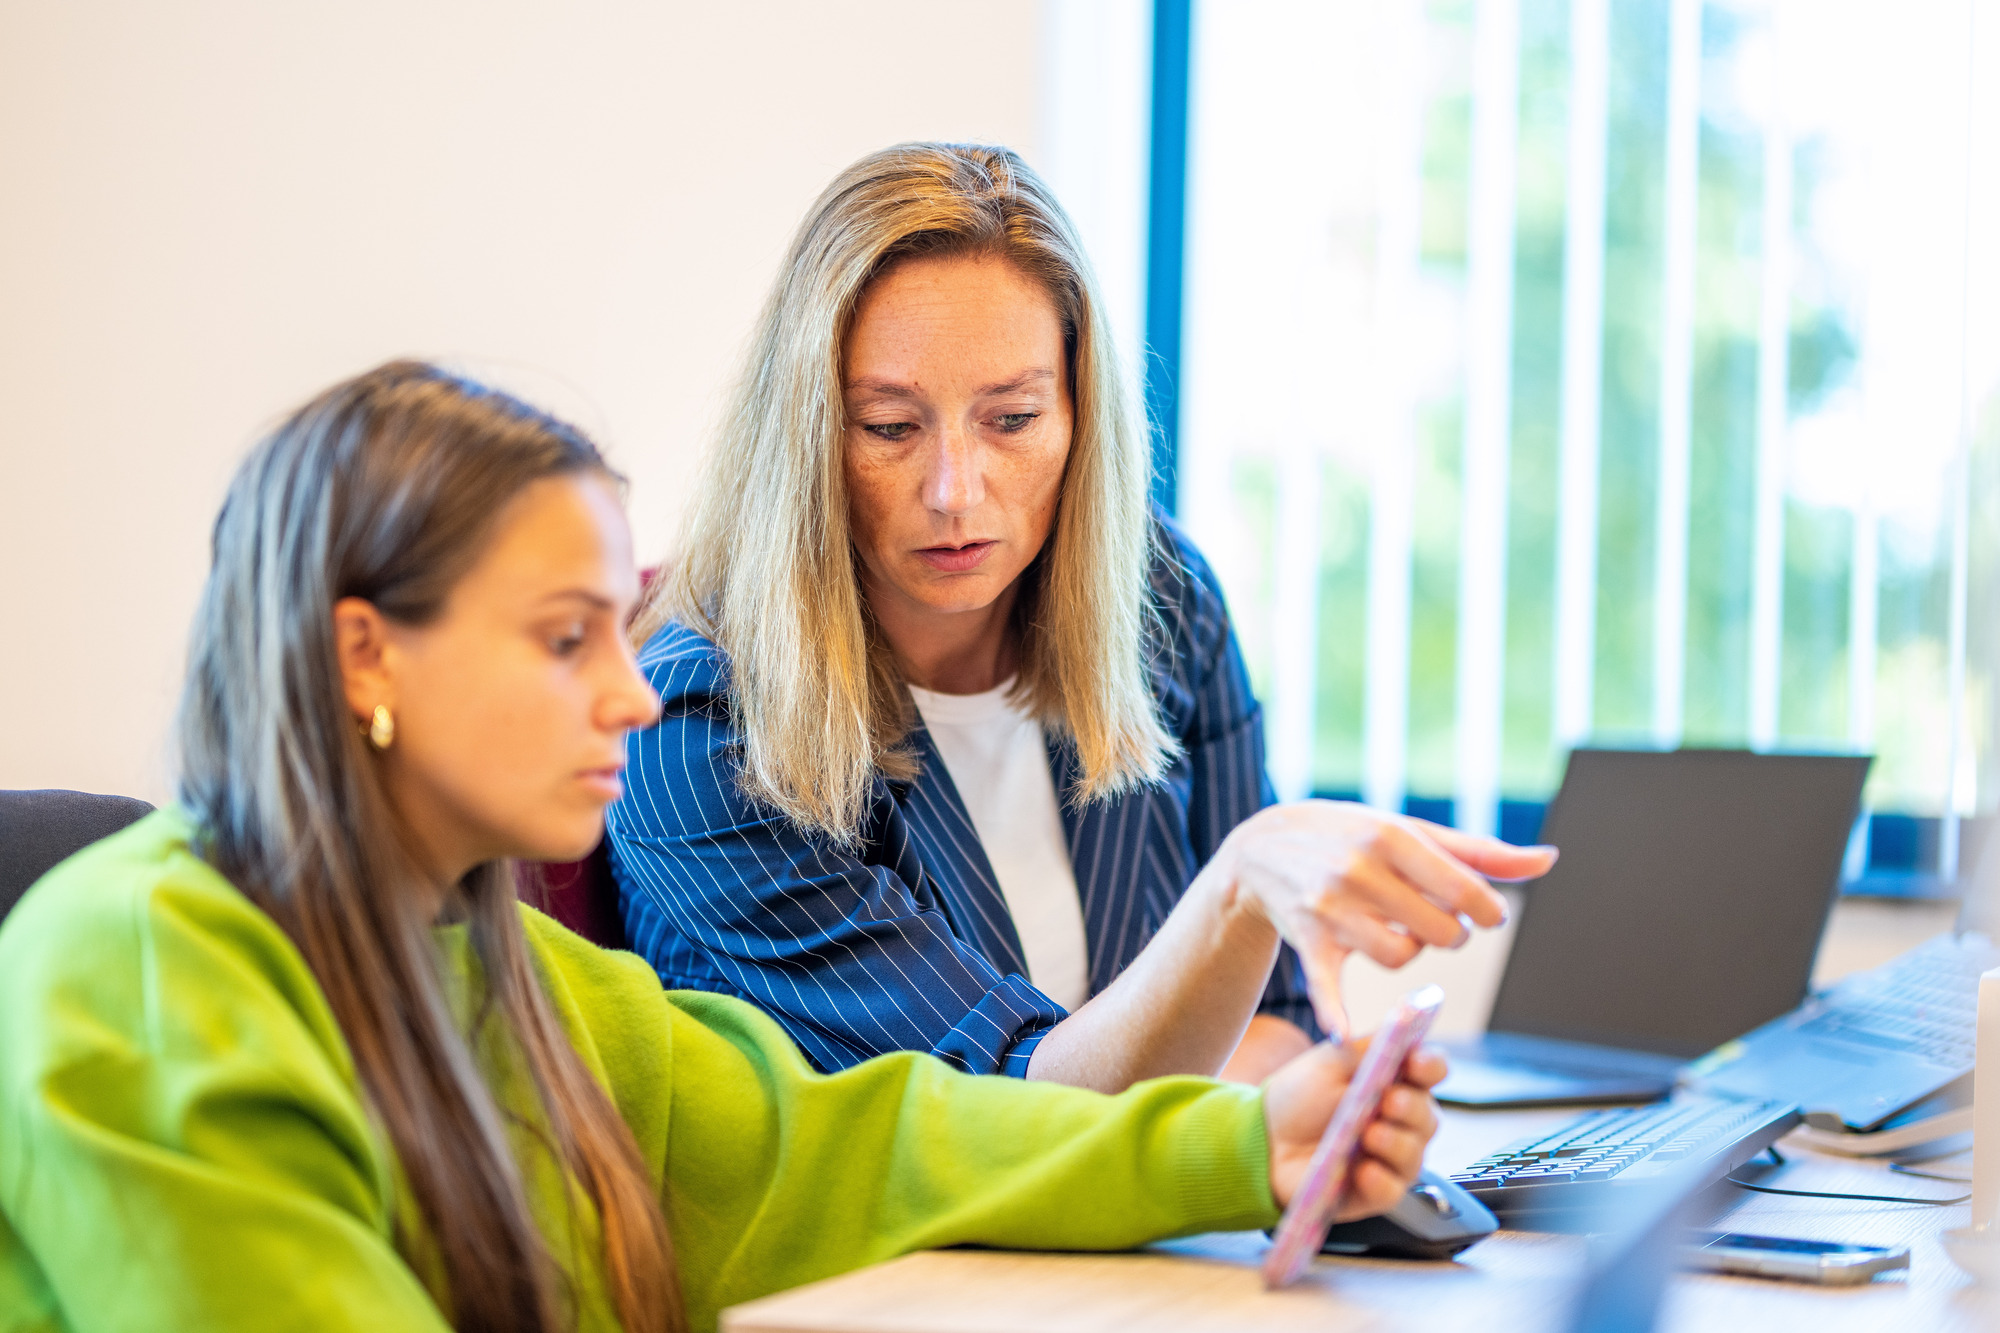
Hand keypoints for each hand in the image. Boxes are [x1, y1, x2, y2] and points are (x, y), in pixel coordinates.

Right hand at [1202, 801, 1555, 1035]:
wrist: (1263, 846)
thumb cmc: (1352, 836)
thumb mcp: (1411, 832)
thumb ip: (1481, 852)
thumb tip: (1548, 860)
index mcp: (1392, 837)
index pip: (1465, 890)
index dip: (1488, 911)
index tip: (1485, 913)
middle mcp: (1359, 871)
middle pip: (1440, 932)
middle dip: (1450, 933)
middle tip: (1436, 920)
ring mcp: (1330, 908)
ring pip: (1399, 958)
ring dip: (1409, 953)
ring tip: (1398, 933)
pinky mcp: (1308, 941)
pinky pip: (1327, 985)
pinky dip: (1335, 1011)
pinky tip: (1344, 1035)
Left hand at [1263, 1038, 1445, 1219]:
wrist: (1266, 1136)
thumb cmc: (1301, 1095)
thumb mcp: (1332, 1060)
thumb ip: (1370, 1047)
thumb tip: (1405, 1029)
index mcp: (1395, 1081)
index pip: (1431, 1071)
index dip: (1431, 1066)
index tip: (1417, 1063)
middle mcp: (1401, 1121)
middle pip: (1429, 1117)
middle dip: (1412, 1108)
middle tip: (1389, 1101)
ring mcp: (1390, 1158)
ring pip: (1414, 1156)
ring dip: (1396, 1143)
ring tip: (1369, 1134)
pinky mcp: (1374, 1191)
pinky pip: (1393, 1191)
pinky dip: (1381, 1180)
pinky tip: (1364, 1171)